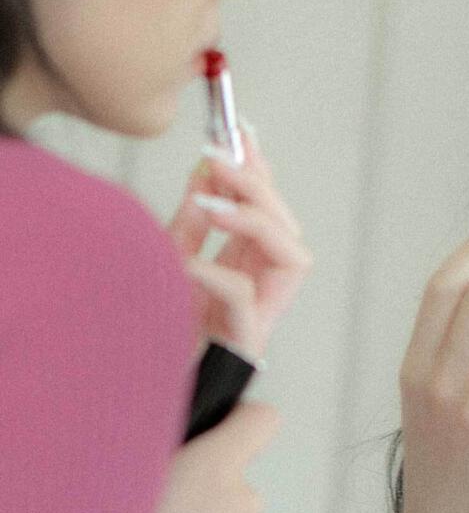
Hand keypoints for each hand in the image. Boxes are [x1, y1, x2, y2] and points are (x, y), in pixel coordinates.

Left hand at [167, 121, 312, 362]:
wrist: (130, 382)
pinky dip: (217, 274)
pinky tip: (186, 264)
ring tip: (211, 202)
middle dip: (260, 188)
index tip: (238, 130)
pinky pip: (245, 299)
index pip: (269, 210)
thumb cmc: (154, 326)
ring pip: (294, 261)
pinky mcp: (243, 343)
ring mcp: (259, 318)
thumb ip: (190, 218)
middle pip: (289, 230)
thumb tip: (204, 169)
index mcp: (247, 269)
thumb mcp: (167, 257)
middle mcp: (263, 290)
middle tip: (220, 158)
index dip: (260, 170)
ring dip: (258, 222)